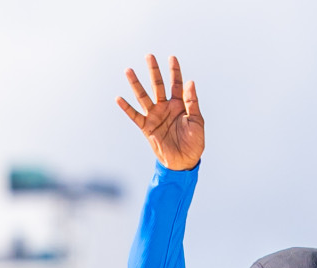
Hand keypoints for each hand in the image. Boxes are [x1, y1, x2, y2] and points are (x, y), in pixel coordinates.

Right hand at [117, 55, 203, 170]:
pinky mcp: (147, 127)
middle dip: (154, 71)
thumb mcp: (197, 121)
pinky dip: (127, 108)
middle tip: (149, 56)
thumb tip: (190, 82)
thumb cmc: (194, 142)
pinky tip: (119, 98)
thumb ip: (192, 102)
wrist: (184, 162)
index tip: (172, 57)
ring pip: (144, 97)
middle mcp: (165, 107)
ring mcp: (155, 116)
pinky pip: (135, 116)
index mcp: (179, 105)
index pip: (176, 84)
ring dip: (136, 84)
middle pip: (158, 85)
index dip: (174, 71)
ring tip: (129, 70)